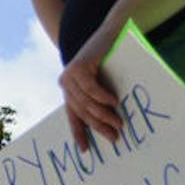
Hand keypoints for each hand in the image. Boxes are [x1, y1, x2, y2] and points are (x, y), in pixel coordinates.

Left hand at [58, 25, 121, 150]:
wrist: (113, 34)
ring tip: (118, 123)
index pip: (74, 117)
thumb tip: (108, 126)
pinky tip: (114, 101)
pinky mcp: (77, 67)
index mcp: (70, 91)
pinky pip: (90, 88)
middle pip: (82, 112)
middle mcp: (66, 84)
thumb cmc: (112, 61)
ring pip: (86, 103)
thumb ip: (100, 102)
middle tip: (115, 137)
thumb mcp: (104, 86)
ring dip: (104, 114)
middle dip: (99, 127)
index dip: (79, 134)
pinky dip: (102, 96)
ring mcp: (69, 76)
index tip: (86, 151)